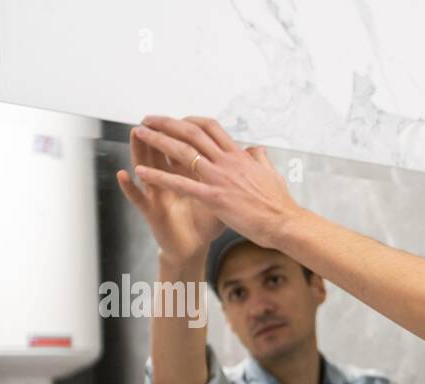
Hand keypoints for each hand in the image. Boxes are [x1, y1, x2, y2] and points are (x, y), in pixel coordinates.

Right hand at [116, 123, 224, 264]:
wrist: (194, 248)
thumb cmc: (205, 225)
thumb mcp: (223, 199)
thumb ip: (232, 178)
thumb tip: (252, 158)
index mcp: (187, 178)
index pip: (184, 150)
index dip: (183, 135)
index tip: (184, 117)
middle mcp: (170, 182)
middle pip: (162, 153)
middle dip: (158, 134)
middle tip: (151, 117)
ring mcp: (159, 196)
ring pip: (146, 168)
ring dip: (139, 151)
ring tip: (135, 134)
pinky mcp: (152, 212)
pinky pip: (138, 198)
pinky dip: (129, 187)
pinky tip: (123, 175)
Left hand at [129, 115, 302, 248]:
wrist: (285, 223)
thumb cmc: (280, 203)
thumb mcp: (271, 174)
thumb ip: (260, 159)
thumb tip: (256, 148)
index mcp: (239, 156)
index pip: (210, 128)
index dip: (189, 120)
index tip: (177, 120)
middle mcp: (227, 162)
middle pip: (191, 133)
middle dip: (167, 123)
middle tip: (148, 120)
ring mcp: (219, 178)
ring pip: (183, 152)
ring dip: (157, 140)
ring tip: (139, 134)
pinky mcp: (214, 198)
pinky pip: (181, 183)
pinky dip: (159, 176)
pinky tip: (142, 172)